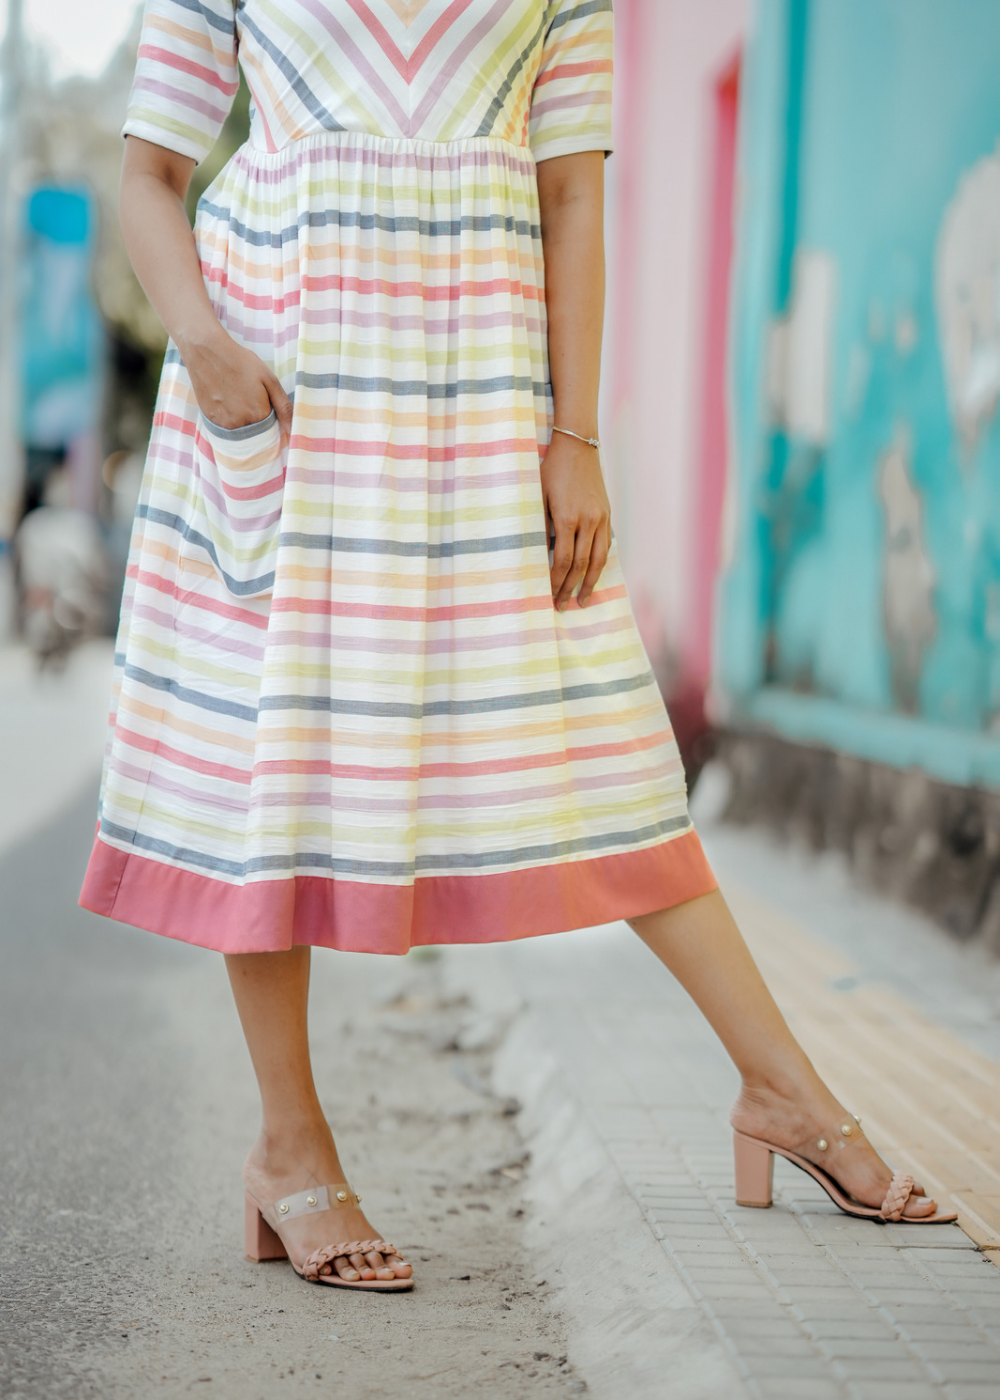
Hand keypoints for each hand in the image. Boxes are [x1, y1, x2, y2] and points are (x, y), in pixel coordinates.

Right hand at [181, 326, 293, 438]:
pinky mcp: (210, 420)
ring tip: (237, 397)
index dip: (271, 418)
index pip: (271, 430)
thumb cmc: (241, 362)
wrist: (207, 351)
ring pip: (240, 432)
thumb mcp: (269, 380)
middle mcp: (240, 424)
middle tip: (249, 397)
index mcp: (258, 415)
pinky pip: (225, 428)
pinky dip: (229, 418)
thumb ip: (284, 407)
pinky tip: (227, 400)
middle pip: (255, 433)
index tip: (265, 403)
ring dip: (243, 420)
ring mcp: (223, 423)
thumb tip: (293, 430)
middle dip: (257, 420)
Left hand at [540, 431, 611, 609]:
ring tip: (583, 600)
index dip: (556, 581)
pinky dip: (600, 564)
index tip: (548, 594)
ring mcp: (601, 518)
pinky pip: (606, 546)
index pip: (562, 560)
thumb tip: (538, 555)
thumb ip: (541, 526)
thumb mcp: (538, 495)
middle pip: (580, 565)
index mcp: (567, 517)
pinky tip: (593, 576)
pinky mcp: (607, 515)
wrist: (578, 446)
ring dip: (590, 583)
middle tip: (562, 606)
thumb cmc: (552, 469)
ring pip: (597, 560)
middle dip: (570, 588)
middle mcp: (587, 521)